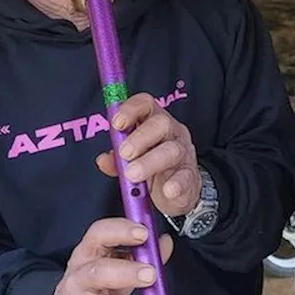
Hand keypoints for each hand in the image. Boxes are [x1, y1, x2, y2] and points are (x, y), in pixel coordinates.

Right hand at [49, 218, 174, 294]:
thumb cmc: (96, 285)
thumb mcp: (116, 264)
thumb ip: (142, 254)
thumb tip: (164, 243)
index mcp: (89, 254)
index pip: (99, 234)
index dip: (120, 231)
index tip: (143, 233)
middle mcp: (79, 277)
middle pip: (99, 271)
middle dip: (127, 272)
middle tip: (151, 275)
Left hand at [95, 92, 199, 216]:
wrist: (178, 190)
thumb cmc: (151, 166)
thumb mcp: (131, 159)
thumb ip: (116, 158)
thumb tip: (103, 160)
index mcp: (154, 122)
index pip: (145, 104)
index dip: (131, 110)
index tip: (117, 123)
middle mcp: (172, 132)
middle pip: (161, 124)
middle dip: (140, 138)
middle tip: (124, 154)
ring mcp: (184, 153)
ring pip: (172, 150)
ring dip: (149, 162)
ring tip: (132, 175)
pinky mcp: (190, 176)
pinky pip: (185, 177)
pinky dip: (175, 184)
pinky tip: (167, 190)